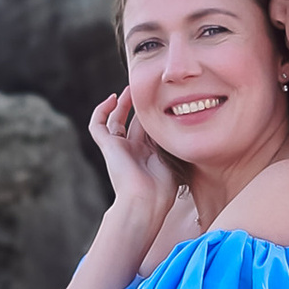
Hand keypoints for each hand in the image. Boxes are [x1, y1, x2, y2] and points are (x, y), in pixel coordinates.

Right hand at [89, 88, 180, 233]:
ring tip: (130, 88)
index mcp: (149, 156)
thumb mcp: (177, 160)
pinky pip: (97, 125)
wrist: (146, 201)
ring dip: (122, 103)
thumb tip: (191, 123)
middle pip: (134, 122)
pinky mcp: (108, 146)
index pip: (151, 130)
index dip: (156, 115)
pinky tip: (113, 98)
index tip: (167, 99)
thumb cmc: (164, 187)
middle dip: (141, 106)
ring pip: (116, 121)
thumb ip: (179, 143)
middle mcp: (133, 150)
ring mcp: (119, 148)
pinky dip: (101, 111)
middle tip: (148, 88)